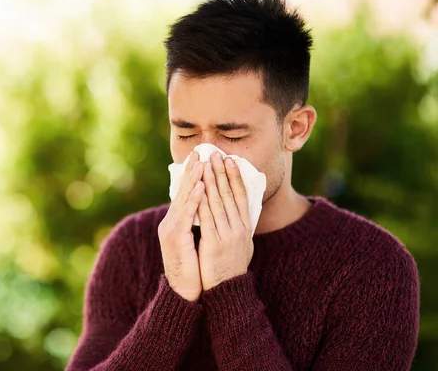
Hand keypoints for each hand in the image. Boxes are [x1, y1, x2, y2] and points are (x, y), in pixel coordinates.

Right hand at [158, 151, 204, 301]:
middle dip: (191, 171)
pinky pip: (185, 215)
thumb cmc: (195, 269)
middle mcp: (170, 223)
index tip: (201, 158)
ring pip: (183, 200)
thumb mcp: (198, 242)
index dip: (193, 176)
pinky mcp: (174, 238)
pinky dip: (193, 199)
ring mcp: (170, 230)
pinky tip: (200, 186)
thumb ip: (200, 225)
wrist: (185, 293)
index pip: (186, 194)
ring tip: (201, 162)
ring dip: (192, 180)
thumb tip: (210, 212)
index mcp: (176, 223)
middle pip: (181, 192)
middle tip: (199, 151)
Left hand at [197, 152, 252, 290]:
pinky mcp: (215, 243)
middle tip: (215, 153)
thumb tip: (240, 211)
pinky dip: (202, 200)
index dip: (236, 176)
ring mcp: (228, 235)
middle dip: (221, 171)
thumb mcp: (241, 244)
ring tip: (205, 163)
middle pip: (230, 194)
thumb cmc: (231, 268)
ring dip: (211, 180)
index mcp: (246, 227)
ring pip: (218, 201)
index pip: (242, 195)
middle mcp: (240, 228)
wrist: (227, 291)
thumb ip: (239, 226)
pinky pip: (207, 216)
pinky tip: (198, 187)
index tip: (230, 159)